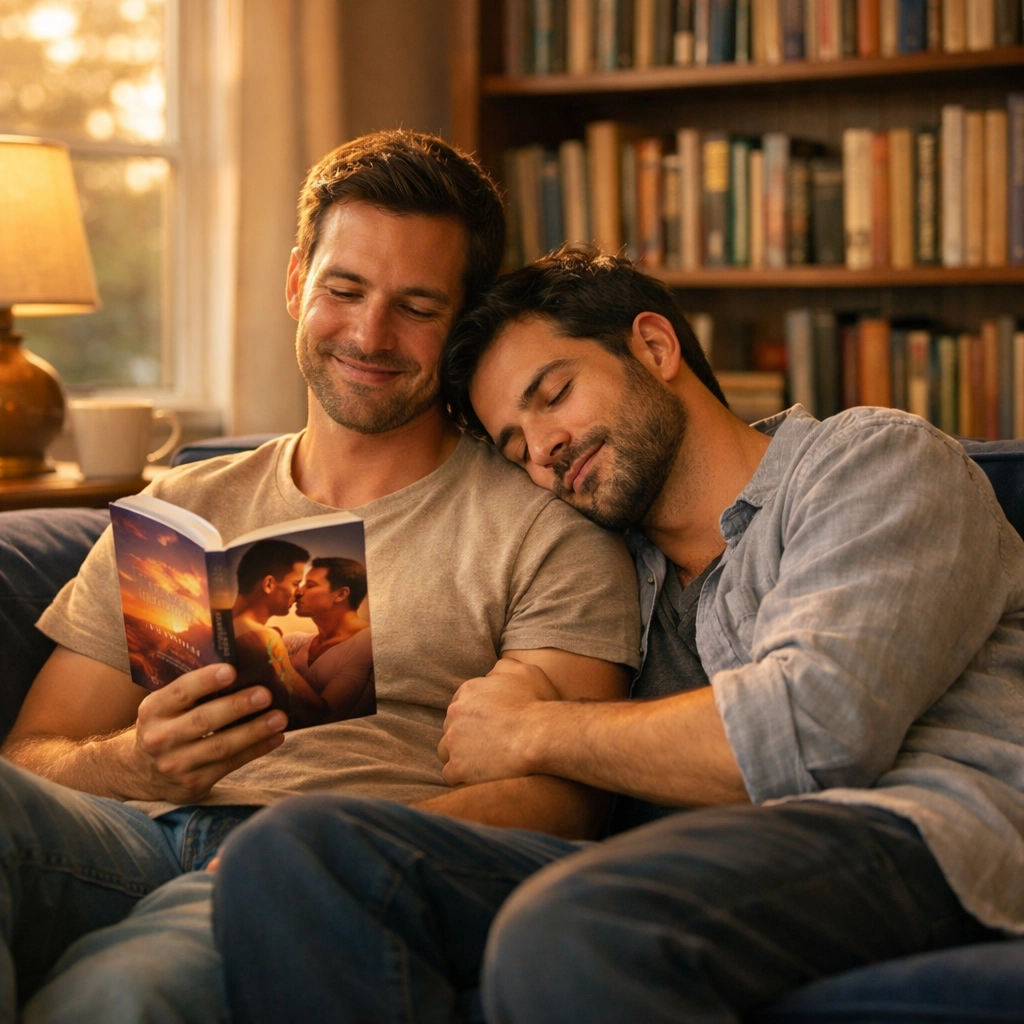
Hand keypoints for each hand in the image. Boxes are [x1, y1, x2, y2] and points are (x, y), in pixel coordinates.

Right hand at [122, 664, 286, 802]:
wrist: (142, 772)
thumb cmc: (167, 726)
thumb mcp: (166, 706)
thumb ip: (193, 691)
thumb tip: (241, 666)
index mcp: (154, 710)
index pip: (180, 692)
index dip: (205, 681)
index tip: (231, 670)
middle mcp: (160, 738)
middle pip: (203, 721)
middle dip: (237, 706)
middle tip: (265, 694)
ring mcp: (176, 764)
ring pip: (220, 746)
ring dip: (254, 731)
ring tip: (279, 718)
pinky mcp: (193, 783)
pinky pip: (230, 765)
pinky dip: (256, 750)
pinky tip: (275, 738)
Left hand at [439, 657, 558, 785]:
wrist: (540, 735)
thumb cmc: (537, 704)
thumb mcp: (525, 672)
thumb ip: (503, 668)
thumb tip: (492, 674)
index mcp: (468, 691)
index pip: (461, 704)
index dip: (475, 716)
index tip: (489, 726)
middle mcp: (455, 713)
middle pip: (452, 726)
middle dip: (466, 735)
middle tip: (488, 745)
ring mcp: (454, 741)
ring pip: (446, 750)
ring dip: (460, 756)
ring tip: (482, 763)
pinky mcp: (458, 767)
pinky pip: (450, 774)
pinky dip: (463, 777)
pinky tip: (480, 777)